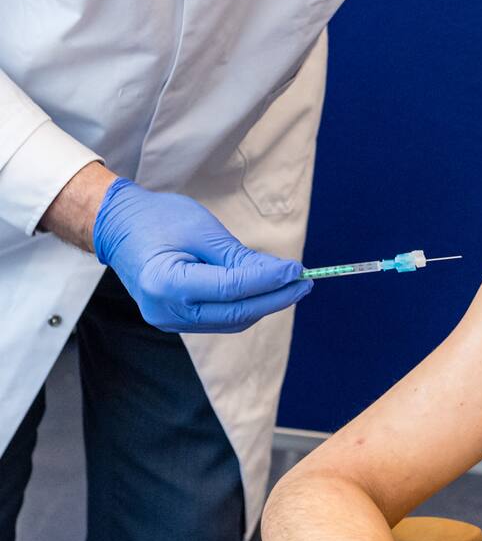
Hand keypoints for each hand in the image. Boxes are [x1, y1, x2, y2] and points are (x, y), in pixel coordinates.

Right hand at [92, 176, 311, 332]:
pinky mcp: (176, 321)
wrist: (117, 227)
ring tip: (289, 286)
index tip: (299, 271)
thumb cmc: (156, 219)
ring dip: (264, 305)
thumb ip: (239, 258)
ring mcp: (169, 320)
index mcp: (167, 284)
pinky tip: (263, 292)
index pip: (233, 289)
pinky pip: (220, 319)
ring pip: (231, 321)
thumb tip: (281, 274)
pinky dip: (245, 307)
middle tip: (304, 282)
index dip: (271, 281)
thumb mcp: (201, 229)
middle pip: (236, 313)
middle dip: (276, 298)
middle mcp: (166, 310)